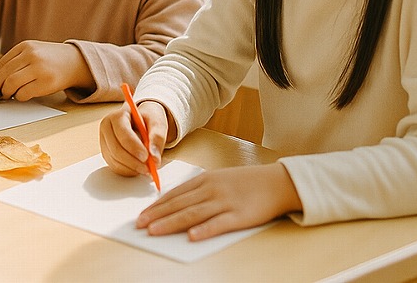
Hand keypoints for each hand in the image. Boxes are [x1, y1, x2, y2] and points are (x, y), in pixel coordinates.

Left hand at [0, 40, 87, 100]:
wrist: (75, 62)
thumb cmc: (50, 60)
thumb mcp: (32, 52)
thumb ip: (15, 63)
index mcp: (25, 46)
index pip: (1, 64)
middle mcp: (31, 55)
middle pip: (4, 74)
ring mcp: (39, 68)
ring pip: (11, 84)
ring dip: (6, 93)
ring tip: (8, 95)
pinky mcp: (46, 82)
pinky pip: (24, 93)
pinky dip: (19, 97)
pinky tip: (21, 96)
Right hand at [99, 98, 169, 177]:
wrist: (141, 122)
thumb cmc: (147, 120)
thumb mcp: (157, 123)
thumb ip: (158, 137)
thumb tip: (154, 157)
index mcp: (117, 116)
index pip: (122, 133)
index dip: (133, 147)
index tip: (146, 156)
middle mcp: (107, 128)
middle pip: (116, 149)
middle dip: (133, 161)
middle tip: (149, 167)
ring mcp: (104, 142)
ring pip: (115, 160)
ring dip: (132, 167)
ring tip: (147, 168)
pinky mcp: (107, 153)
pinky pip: (115, 167)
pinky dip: (128, 171)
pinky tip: (138, 168)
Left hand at [136, 163, 300, 239]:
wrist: (277, 182)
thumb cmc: (246, 182)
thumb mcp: (219, 179)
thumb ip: (199, 189)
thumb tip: (176, 203)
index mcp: (204, 180)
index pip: (174, 193)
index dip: (156, 205)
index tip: (142, 215)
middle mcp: (211, 189)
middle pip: (179, 204)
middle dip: (157, 215)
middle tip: (139, 225)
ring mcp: (225, 202)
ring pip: (193, 214)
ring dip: (171, 223)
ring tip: (155, 231)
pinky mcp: (240, 216)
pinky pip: (219, 224)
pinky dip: (204, 230)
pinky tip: (191, 237)